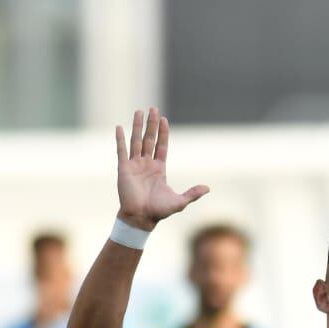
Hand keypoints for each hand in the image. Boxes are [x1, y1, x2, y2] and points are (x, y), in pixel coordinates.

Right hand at [114, 107, 208, 231]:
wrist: (141, 218)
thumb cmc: (159, 211)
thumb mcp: (179, 201)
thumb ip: (192, 194)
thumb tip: (208, 188)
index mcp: (159, 169)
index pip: (161, 146)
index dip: (163, 133)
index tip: (164, 119)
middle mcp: (146, 164)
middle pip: (149, 139)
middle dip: (151, 124)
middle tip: (153, 108)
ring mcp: (134, 165)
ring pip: (136, 141)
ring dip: (138, 126)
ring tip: (139, 111)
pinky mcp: (123, 169)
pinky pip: (121, 151)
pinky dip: (120, 139)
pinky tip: (120, 126)